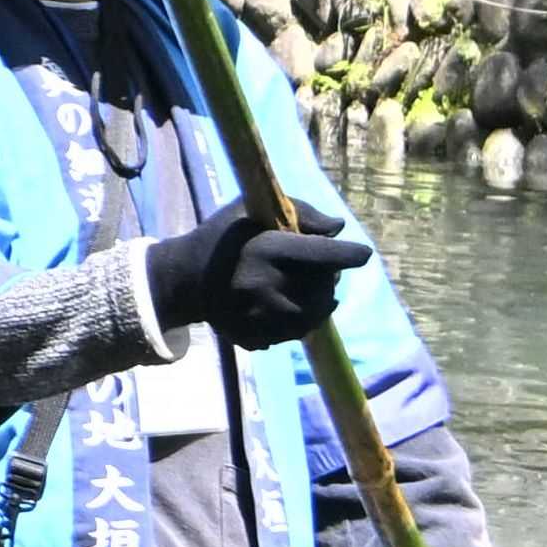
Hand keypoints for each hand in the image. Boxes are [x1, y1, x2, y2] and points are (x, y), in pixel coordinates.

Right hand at [144, 196, 375, 350]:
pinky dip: (305, 318)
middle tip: (318, 266)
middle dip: (329, 274)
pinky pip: (298, 332)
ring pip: (316, 313)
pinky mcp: (256, 338)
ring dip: (321, 298)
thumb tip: (338, 230)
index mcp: (265, 250)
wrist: (184, 279)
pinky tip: (294, 304)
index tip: (361, 254)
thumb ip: (300, 212)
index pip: (324, 254)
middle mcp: (265, 287)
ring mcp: (259, 318)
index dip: (350, 254)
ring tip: (310, 286)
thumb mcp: (252, 209)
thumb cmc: (223, 237)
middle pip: (324, 286)